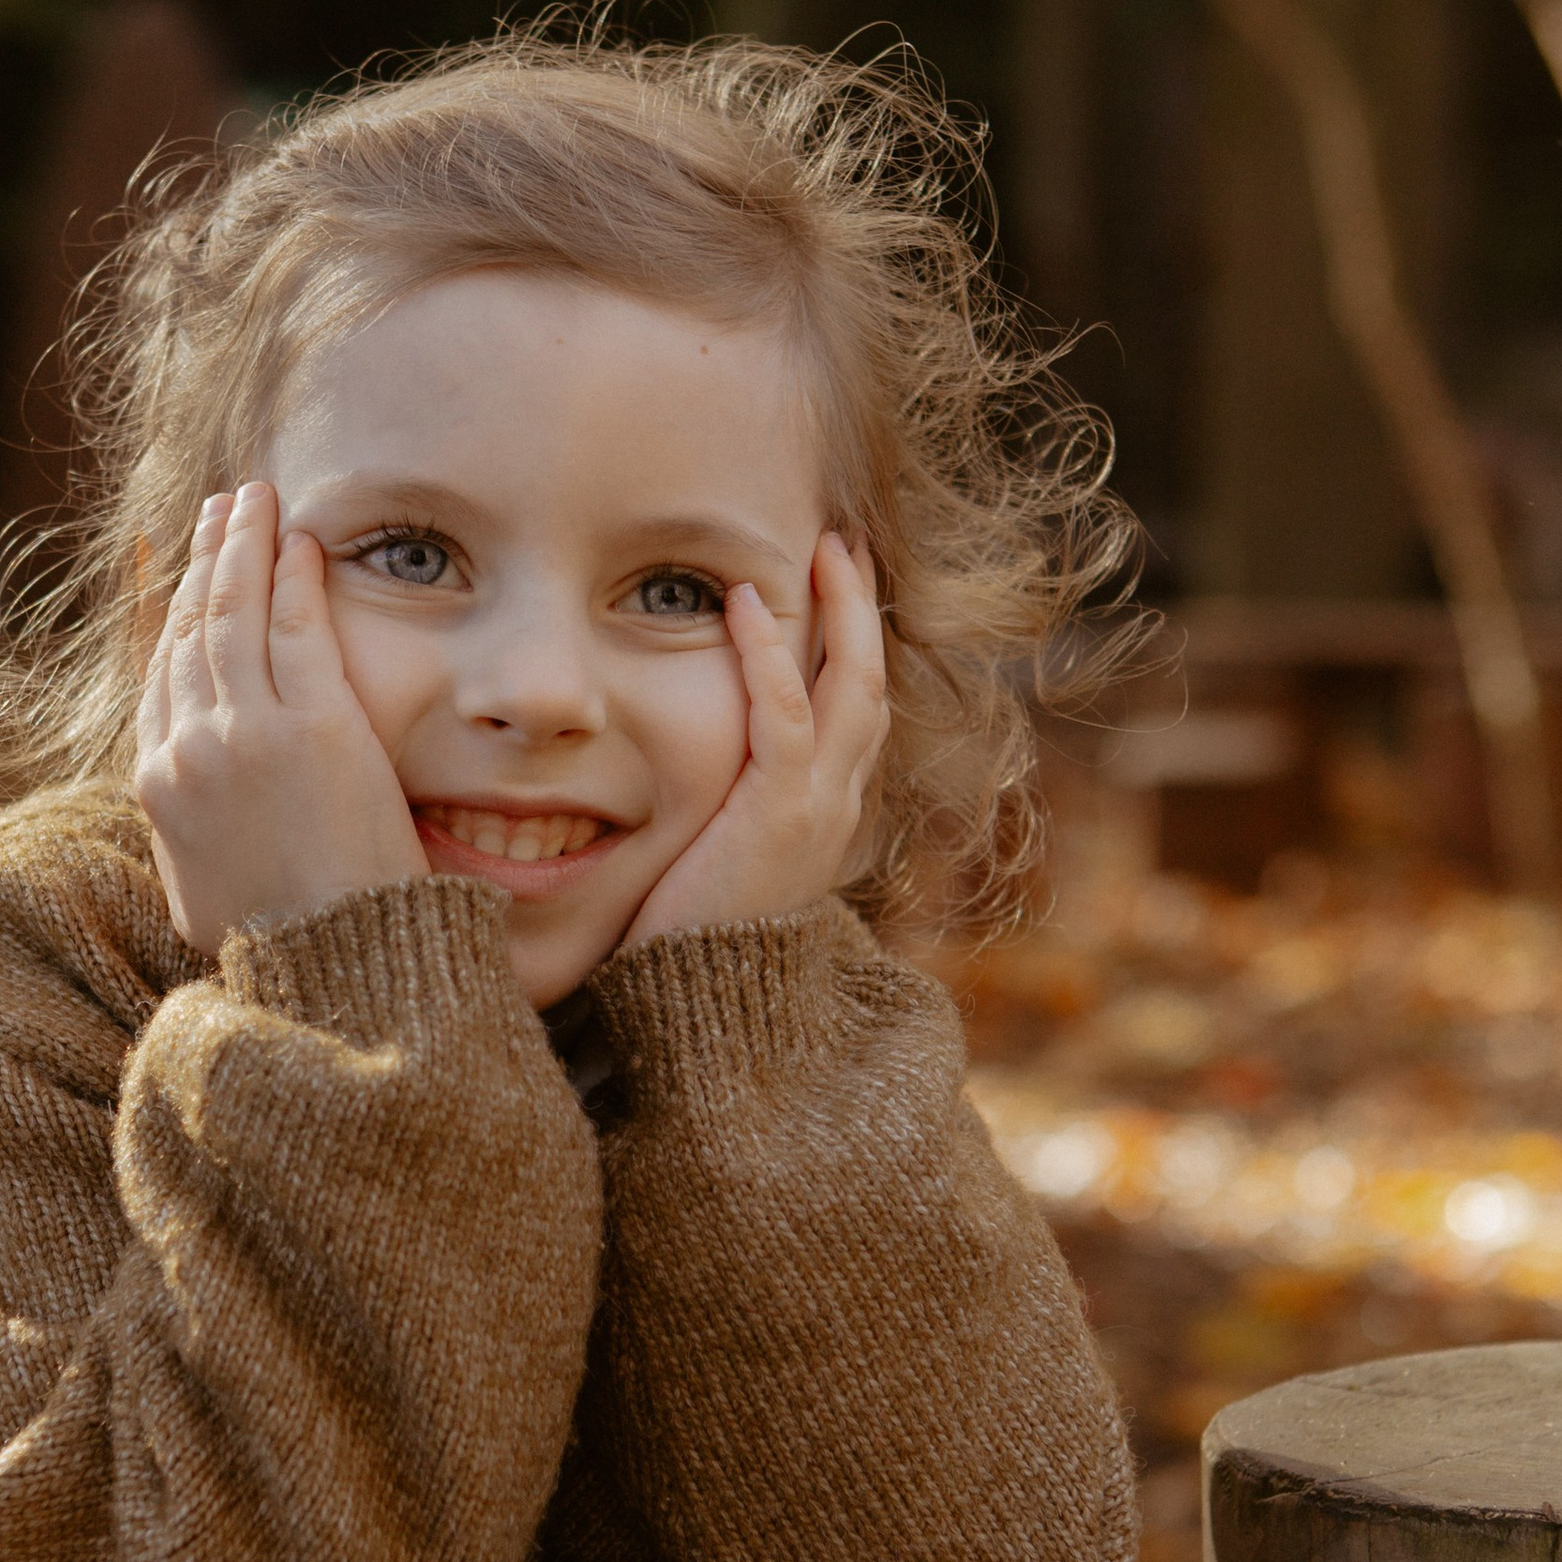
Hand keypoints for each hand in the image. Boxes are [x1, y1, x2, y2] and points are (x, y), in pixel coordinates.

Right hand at [135, 483, 428, 956]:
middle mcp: (189, 748)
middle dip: (203, 562)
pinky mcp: (314, 723)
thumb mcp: (201, 893)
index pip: (159, 674)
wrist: (332, 968)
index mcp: (157, 785)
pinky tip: (299, 540)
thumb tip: (186, 818)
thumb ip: (188, 837)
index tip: (181, 572)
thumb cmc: (284, 947)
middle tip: (220, 512)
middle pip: (189, 631)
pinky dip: (293, 574)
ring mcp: (248, 731)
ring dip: (242, 546)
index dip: (168, 612)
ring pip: (232, 613)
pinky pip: (297, 625)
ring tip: (252, 501)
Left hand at [619, 532, 889, 949]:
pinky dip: (767, 654)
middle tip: (844, 545)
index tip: (836, 591)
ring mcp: (820, 811)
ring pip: (851, 688)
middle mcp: (839, 809)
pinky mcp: (780, 816)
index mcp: (828, 818)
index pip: (857, 715)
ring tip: (818, 550)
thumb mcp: (718, 866)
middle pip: (872, 686)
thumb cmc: (689, 946)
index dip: (853, 649)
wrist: (702, 1016)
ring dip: (838, 612)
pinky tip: (741, 604)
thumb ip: (722, 816)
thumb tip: (688, 781)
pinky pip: (786, 715)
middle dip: (863, 611)